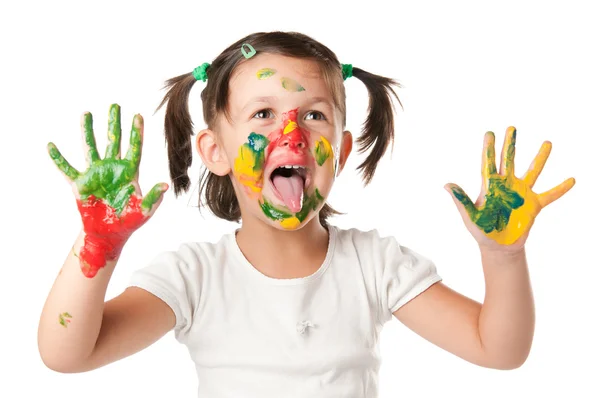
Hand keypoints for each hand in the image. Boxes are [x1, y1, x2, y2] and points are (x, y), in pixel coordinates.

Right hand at [48, 104, 167, 276]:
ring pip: (90, 148)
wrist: (109, 234)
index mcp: (129, 173)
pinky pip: (67, 169)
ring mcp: (95, 174)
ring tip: (86, 114)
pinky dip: (58, 158)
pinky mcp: (80, 184)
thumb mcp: (144, 210)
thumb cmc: (129, 222)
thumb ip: (153, 197)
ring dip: (88, 131)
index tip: (138, 115)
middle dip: (114, 124)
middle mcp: (112, 169)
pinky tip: (51, 146)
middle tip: (115, 105)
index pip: (134, 148)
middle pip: (113, 141)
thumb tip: (164, 185)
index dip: (136, 133)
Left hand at [445, 126, 574, 248]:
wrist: (497, 247)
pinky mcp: (533, 206)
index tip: (489, 134)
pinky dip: (560, 189)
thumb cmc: (481, 231)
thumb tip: (447, 185)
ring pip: (532, 171)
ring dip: (540, 158)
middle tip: (512, 127)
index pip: (488, 164)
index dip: (488, 149)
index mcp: (489, 187)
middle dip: (510, 145)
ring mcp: (521, 194)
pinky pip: (550, 195)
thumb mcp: (470, 216)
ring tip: (547, 142)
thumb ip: (461, 200)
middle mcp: (506, 186)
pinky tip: (572, 180)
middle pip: (509, 161)